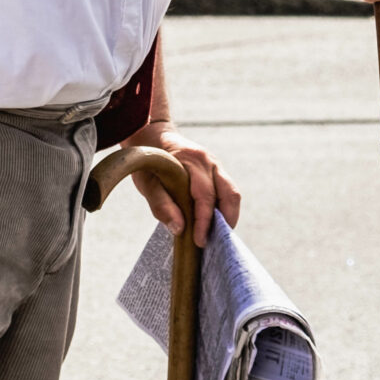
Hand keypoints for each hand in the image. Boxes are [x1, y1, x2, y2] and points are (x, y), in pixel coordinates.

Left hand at [124, 122, 241, 248]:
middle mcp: (209, 161)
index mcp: (192, 161)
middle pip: (230, 194)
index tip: (200, 242)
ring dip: (228, 216)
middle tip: (214, 243)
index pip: (205, 196)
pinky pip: (228, 192)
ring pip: (232, 194)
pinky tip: (214, 224)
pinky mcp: (217, 171)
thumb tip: (179, 229)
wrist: (152, 136)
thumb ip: (161, 204)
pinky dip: (224, 209)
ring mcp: (216, 165)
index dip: (204, 221)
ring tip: (215, 236)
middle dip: (226, 222)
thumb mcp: (146, 183)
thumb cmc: (148, 160)